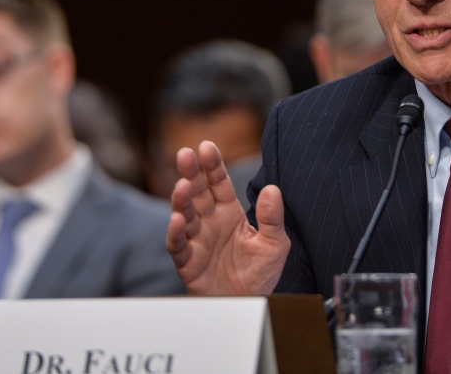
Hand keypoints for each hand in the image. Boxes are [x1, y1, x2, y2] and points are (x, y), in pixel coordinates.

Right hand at [165, 140, 290, 295]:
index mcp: (229, 212)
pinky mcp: (188, 262)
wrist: (250, 304)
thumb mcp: (275, 245)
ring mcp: (197, 240)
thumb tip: (272, 189)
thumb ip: (272, 218)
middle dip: (191, 173)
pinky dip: (176, 233)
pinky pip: (178, 245)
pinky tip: (177, 220)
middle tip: (185, 154)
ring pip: (184, 215)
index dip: (212, 165)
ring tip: (183, 186)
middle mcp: (209, 222)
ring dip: (182, 200)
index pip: (218, 183)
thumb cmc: (259, 274)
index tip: (207, 146)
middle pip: (197, 193)